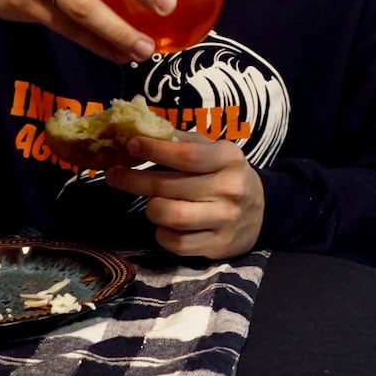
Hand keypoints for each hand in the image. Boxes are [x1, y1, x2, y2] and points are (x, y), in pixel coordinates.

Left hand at [104, 131, 263, 259]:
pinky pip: (176, 243)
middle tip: (114, 175)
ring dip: (150, 209)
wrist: (262, 212)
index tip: (131, 145)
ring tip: (149, 203)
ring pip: (170, 216)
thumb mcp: (214, 151)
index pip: (187, 155)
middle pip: (169, 187)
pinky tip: (164, 224)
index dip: (155, 150)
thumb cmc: (226, 174)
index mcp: (229, 159)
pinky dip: (162, 233)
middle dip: (134, 180)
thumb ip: (182, 141)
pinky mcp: (217, 245)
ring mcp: (225, 219)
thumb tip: (144, 130)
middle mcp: (229, 188)